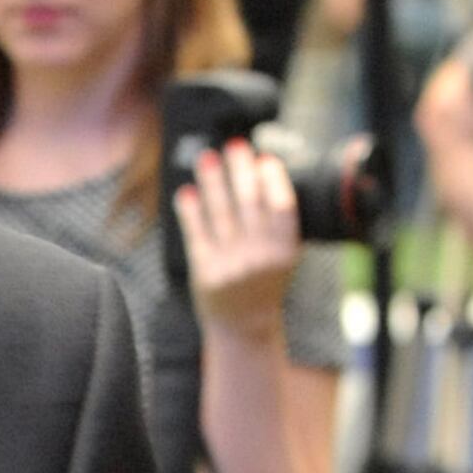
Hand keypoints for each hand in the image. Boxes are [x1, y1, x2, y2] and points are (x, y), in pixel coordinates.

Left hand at [173, 141, 304, 344]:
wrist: (244, 326)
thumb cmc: (265, 284)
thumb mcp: (284, 257)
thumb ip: (277, 225)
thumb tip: (260, 173)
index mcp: (286, 251)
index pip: (282, 205)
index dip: (272, 178)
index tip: (264, 158)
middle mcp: (260, 257)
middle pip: (249, 201)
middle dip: (240, 168)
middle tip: (235, 145)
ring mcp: (231, 264)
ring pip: (219, 211)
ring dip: (212, 180)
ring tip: (207, 158)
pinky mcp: (205, 271)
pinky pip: (195, 231)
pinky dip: (190, 209)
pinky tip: (187, 191)